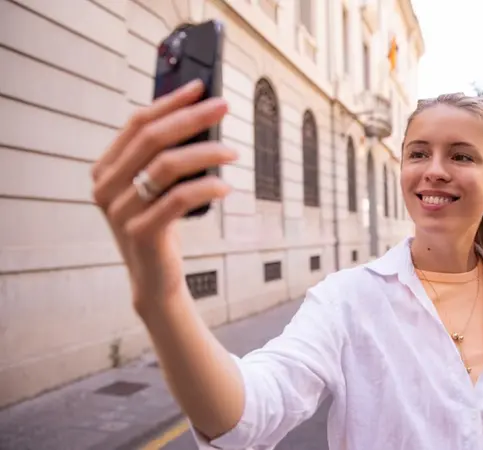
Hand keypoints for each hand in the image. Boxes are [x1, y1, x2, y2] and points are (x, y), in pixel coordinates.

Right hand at [91, 79, 236, 316]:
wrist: (156, 278)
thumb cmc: (161, 226)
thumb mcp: (158, 187)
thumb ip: (164, 156)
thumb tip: (200, 115)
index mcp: (106, 168)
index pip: (137, 123)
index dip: (170, 102)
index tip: (200, 88)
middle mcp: (106, 187)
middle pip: (152, 138)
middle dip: (192, 118)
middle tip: (223, 108)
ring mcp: (120, 210)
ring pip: (166, 165)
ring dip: (205, 153)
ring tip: (232, 152)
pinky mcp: (140, 232)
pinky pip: (177, 198)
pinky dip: (206, 187)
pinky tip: (225, 186)